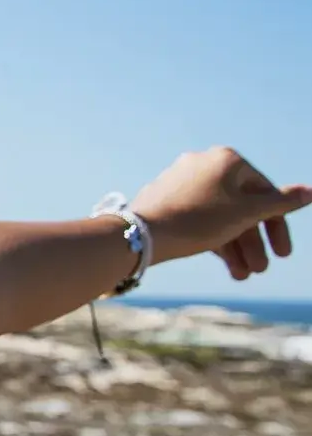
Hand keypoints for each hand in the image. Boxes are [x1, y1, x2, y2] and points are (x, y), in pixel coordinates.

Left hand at [130, 146, 311, 279]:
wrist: (141, 234)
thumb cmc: (198, 220)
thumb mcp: (246, 213)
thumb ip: (280, 203)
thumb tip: (310, 192)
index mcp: (227, 160)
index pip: (265, 192)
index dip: (277, 226)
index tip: (283, 254)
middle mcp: (204, 163)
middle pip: (241, 206)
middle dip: (252, 242)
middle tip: (260, 271)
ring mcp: (182, 180)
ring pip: (220, 215)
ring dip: (236, 246)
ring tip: (241, 275)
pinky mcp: (166, 198)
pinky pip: (199, 217)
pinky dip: (214, 238)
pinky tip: (225, 265)